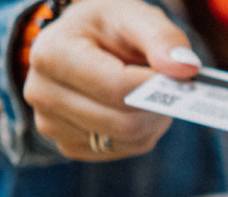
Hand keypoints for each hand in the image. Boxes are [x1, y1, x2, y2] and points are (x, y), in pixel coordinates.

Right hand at [23, 0, 200, 160]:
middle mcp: (42, 93)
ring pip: (127, 140)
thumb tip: (185, 70)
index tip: (181, 75)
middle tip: (170, 84)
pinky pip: (120, 151)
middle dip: (158, 106)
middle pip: (123, 122)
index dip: (157, 86)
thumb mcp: (134, 16)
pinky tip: (132, 107)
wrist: (80, 42)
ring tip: (148, 90)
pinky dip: (139, 133)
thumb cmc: (107, 27)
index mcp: (52, 54)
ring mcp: (50, 125)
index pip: (117, 87)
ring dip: (152, 120)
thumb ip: (162, 38)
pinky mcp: (67, 145)